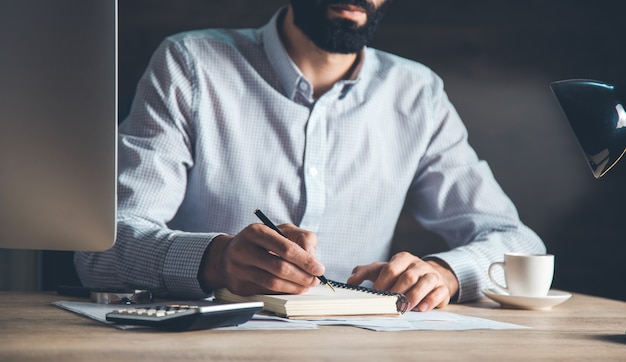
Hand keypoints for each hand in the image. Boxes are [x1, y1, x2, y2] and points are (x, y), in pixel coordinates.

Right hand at [199, 223, 324, 295]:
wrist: (229, 255)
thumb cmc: (263, 242)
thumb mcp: (283, 231)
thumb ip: (302, 239)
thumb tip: (313, 260)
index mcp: (256, 232)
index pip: (286, 248)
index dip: (305, 260)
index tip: (319, 269)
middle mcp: (243, 249)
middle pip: (280, 267)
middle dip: (302, 276)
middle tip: (315, 280)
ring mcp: (238, 269)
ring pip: (273, 283)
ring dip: (295, 287)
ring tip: (306, 286)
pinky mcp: (238, 286)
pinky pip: (265, 292)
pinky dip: (282, 292)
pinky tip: (292, 289)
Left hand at [346, 252, 458, 311]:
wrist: (430, 276)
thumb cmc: (402, 275)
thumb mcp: (384, 270)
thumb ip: (366, 272)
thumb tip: (350, 281)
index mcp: (402, 259)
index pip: (391, 268)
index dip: (382, 283)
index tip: (374, 295)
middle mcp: (418, 265)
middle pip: (407, 277)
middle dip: (397, 292)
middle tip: (388, 304)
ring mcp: (432, 275)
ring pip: (423, 284)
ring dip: (412, 297)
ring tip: (404, 308)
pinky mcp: (442, 288)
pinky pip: (437, 293)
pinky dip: (429, 302)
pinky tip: (421, 309)